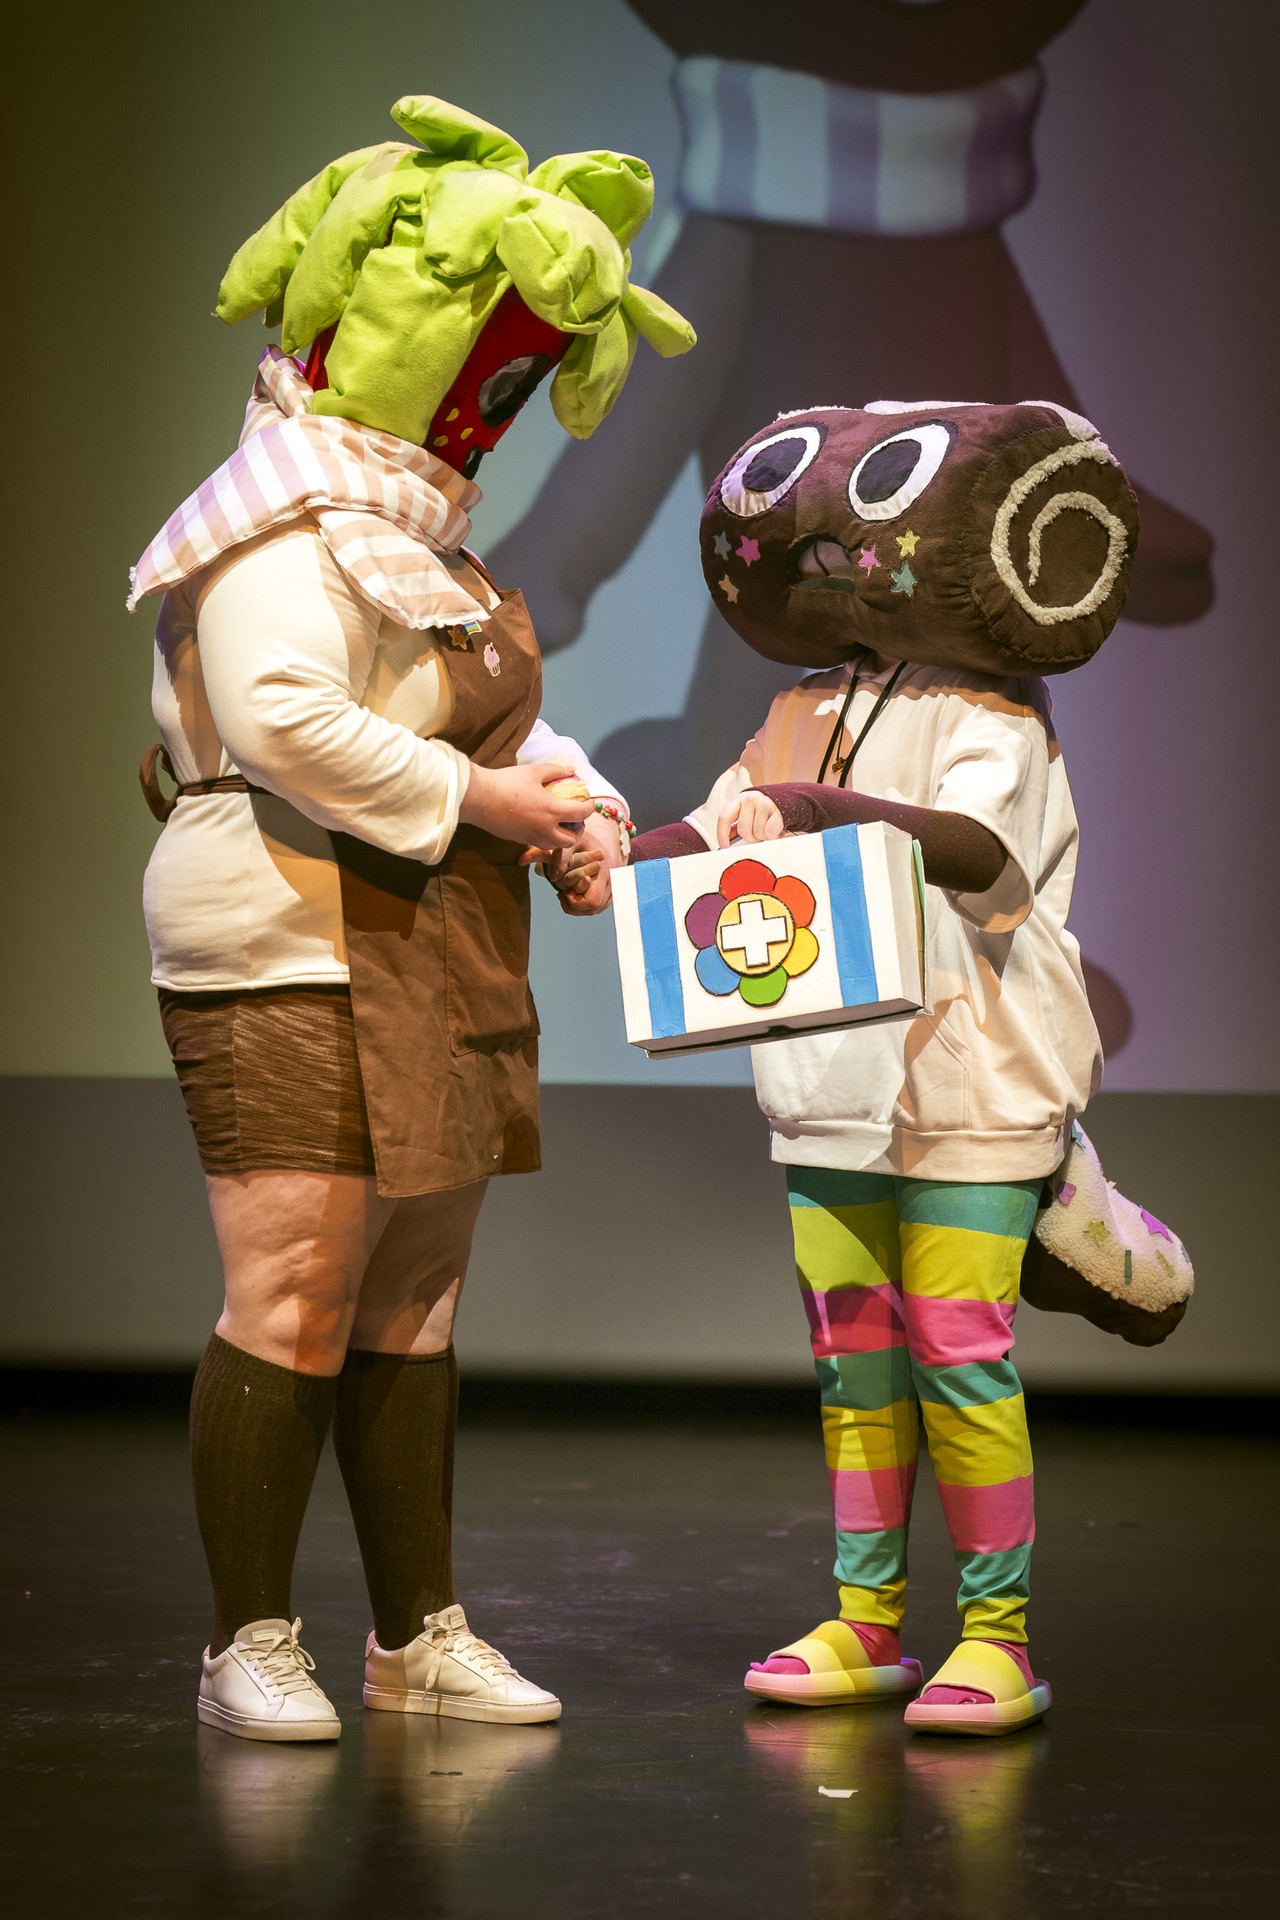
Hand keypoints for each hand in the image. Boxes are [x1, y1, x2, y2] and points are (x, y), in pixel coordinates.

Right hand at [460, 761, 590, 849]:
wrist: (479, 799)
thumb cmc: (507, 782)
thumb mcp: (534, 771)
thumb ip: (556, 771)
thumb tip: (571, 770)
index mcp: (553, 811)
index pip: (581, 814)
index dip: (589, 808)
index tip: (588, 802)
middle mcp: (546, 829)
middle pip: (572, 838)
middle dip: (578, 829)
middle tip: (575, 819)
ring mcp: (532, 838)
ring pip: (556, 845)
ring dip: (562, 837)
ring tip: (559, 824)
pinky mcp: (520, 841)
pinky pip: (540, 844)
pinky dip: (546, 838)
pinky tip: (540, 825)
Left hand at [546, 845, 609, 915]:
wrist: (604, 835)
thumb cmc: (585, 838)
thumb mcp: (571, 842)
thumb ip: (561, 858)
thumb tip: (553, 877)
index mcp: (604, 872)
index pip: (592, 901)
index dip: (575, 902)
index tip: (563, 893)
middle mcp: (612, 882)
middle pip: (594, 908)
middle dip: (575, 906)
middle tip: (562, 895)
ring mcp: (613, 888)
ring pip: (597, 909)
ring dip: (580, 907)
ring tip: (566, 896)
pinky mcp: (611, 890)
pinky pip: (599, 905)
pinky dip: (586, 905)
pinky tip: (574, 895)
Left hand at [717, 790, 783, 847]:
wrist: (788, 799)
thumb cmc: (765, 810)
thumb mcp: (749, 813)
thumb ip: (739, 824)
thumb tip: (728, 842)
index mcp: (739, 800)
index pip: (724, 817)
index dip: (722, 834)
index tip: (724, 846)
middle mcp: (750, 799)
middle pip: (743, 830)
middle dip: (751, 837)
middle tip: (759, 833)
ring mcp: (764, 803)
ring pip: (758, 833)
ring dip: (764, 836)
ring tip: (769, 827)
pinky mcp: (777, 810)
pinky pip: (770, 832)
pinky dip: (773, 835)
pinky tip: (776, 828)